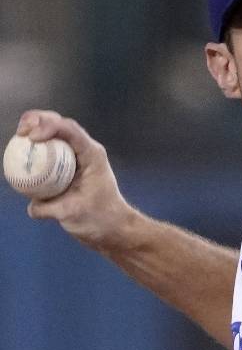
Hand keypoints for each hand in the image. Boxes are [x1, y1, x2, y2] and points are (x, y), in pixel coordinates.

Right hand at [15, 110, 136, 251]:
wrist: (113, 228)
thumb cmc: (100, 219)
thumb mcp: (72, 213)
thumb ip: (49, 207)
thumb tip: (31, 204)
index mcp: (91, 155)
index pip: (70, 131)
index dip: (48, 126)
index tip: (31, 137)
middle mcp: (84, 152)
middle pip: (60, 125)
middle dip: (37, 121)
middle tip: (21, 132)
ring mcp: (75, 160)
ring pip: (54, 135)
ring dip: (35, 131)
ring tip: (20, 137)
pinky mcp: (67, 170)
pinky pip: (49, 153)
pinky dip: (35, 150)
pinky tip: (22, 156)